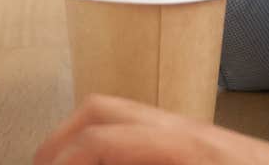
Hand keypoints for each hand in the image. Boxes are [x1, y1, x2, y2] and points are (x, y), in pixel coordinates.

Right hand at [34, 95, 268, 164]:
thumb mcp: (191, 161)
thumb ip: (142, 156)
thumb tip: (100, 154)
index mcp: (183, 145)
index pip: (101, 137)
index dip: (60, 156)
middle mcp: (187, 127)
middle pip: (104, 109)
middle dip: (62, 140)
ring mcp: (198, 130)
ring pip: (125, 117)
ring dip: (89, 141)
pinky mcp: (208, 142)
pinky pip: (150, 132)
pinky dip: (121, 148)